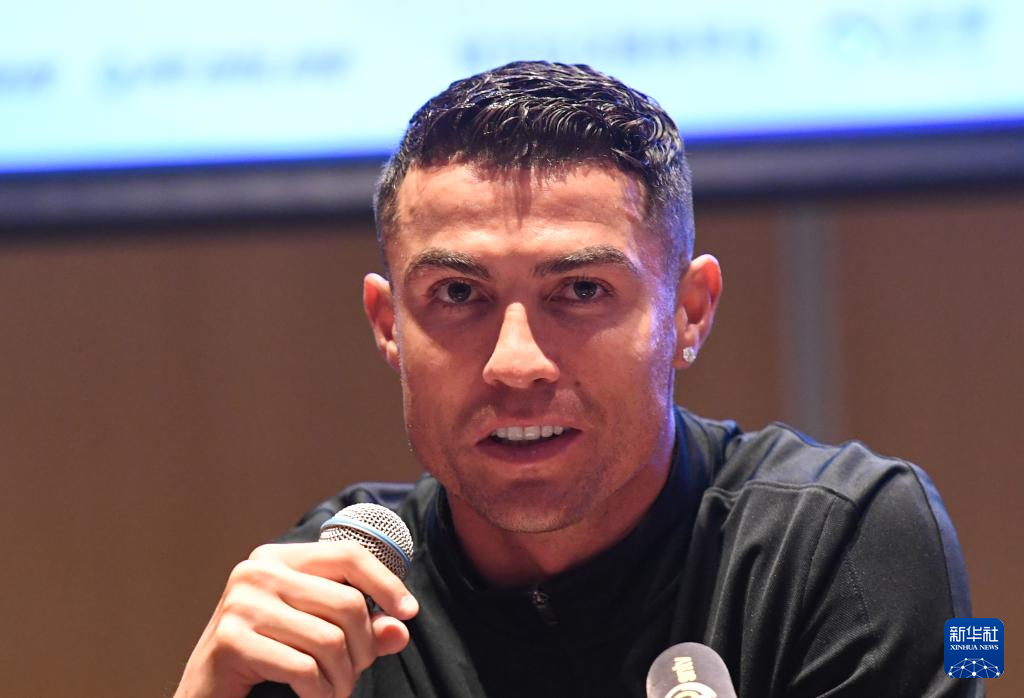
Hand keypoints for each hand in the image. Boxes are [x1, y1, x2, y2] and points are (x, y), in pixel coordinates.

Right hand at [174, 541, 418, 697]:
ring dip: (342, 679)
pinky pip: (303, 669)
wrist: (205, 697)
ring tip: (334, 692)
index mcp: (280, 558)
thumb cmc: (266, 662)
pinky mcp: (230, 640)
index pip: (348, 555)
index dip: (387, 583)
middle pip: (347, 603)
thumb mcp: (318, 638)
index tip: (409, 612)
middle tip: (353, 674)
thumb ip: (361, 630)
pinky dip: (319, 693)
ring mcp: (241, 603)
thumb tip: (401, 627)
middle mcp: (257, 571)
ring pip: (330, 640)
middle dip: (363, 649)